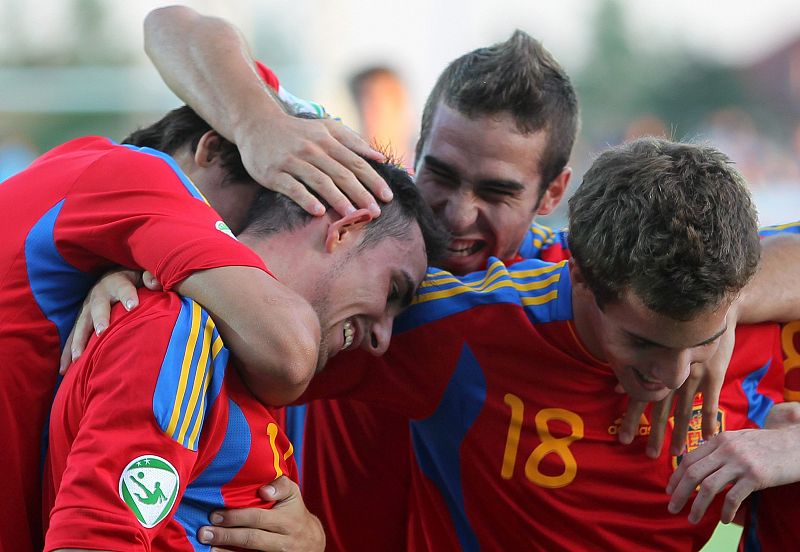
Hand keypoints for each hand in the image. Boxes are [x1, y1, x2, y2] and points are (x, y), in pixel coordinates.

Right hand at [59, 269, 160, 372]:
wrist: (112, 276)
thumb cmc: (133, 279)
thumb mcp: (142, 273)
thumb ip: (149, 276)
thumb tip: (155, 283)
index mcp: (116, 282)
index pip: (123, 287)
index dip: (128, 295)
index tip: (133, 306)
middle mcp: (98, 294)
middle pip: (98, 307)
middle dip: (100, 319)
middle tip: (102, 332)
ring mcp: (87, 308)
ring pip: (81, 324)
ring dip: (79, 340)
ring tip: (78, 357)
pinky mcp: (81, 320)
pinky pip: (72, 336)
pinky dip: (67, 352)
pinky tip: (64, 369)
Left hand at [197, 476, 324, 550]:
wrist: (311, 542)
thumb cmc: (295, 512)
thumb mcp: (293, 495)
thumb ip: (280, 486)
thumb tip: (263, 490)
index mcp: (287, 521)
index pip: (258, 518)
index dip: (235, 517)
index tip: (214, 515)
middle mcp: (283, 541)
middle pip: (251, 539)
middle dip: (226, 536)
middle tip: (204, 532)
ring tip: (207, 547)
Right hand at [237, 112, 391, 217]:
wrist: (257, 125)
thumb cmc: (297, 131)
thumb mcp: (326, 128)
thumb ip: (353, 141)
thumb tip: (379, 158)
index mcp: (327, 140)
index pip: (355, 162)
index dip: (373, 180)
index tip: (387, 196)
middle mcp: (312, 150)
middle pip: (341, 174)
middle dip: (361, 193)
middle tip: (375, 212)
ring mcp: (292, 161)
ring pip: (320, 181)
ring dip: (338, 199)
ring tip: (352, 215)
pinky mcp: (274, 173)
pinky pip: (293, 188)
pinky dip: (306, 199)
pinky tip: (319, 211)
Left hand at [616, 322, 732, 457]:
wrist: (708, 310)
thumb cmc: (676, 331)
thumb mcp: (653, 346)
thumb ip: (635, 371)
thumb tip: (614, 390)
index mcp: (653, 369)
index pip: (638, 398)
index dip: (630, 419)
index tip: (622, 439)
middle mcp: (669, 374)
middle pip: (659, 409)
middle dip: (653, 434)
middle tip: (649, 456)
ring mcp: (691, 375)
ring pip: (684, 411)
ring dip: (680, 435)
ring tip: (676, 454)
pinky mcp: (713, 374)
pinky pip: (710, 403)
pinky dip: (709, 422)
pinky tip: (709, 438)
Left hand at [666, 424, 799, 523]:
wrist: (797, 444)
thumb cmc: (766, 444)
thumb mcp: (738, 439)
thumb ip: (718, 449)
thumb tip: (697, 465)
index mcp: (719, 439)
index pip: (689, 459)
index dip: (676, 476)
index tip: (669, 490)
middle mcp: (727, 449)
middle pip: (693, 473)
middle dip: (679, 492)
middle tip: (672, 508)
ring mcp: (741, 462)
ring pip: (709, 487)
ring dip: (697, 506)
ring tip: (692, 518)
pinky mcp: (756, 476)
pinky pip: (733, 497)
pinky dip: (725, 511)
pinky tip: (723, 519)